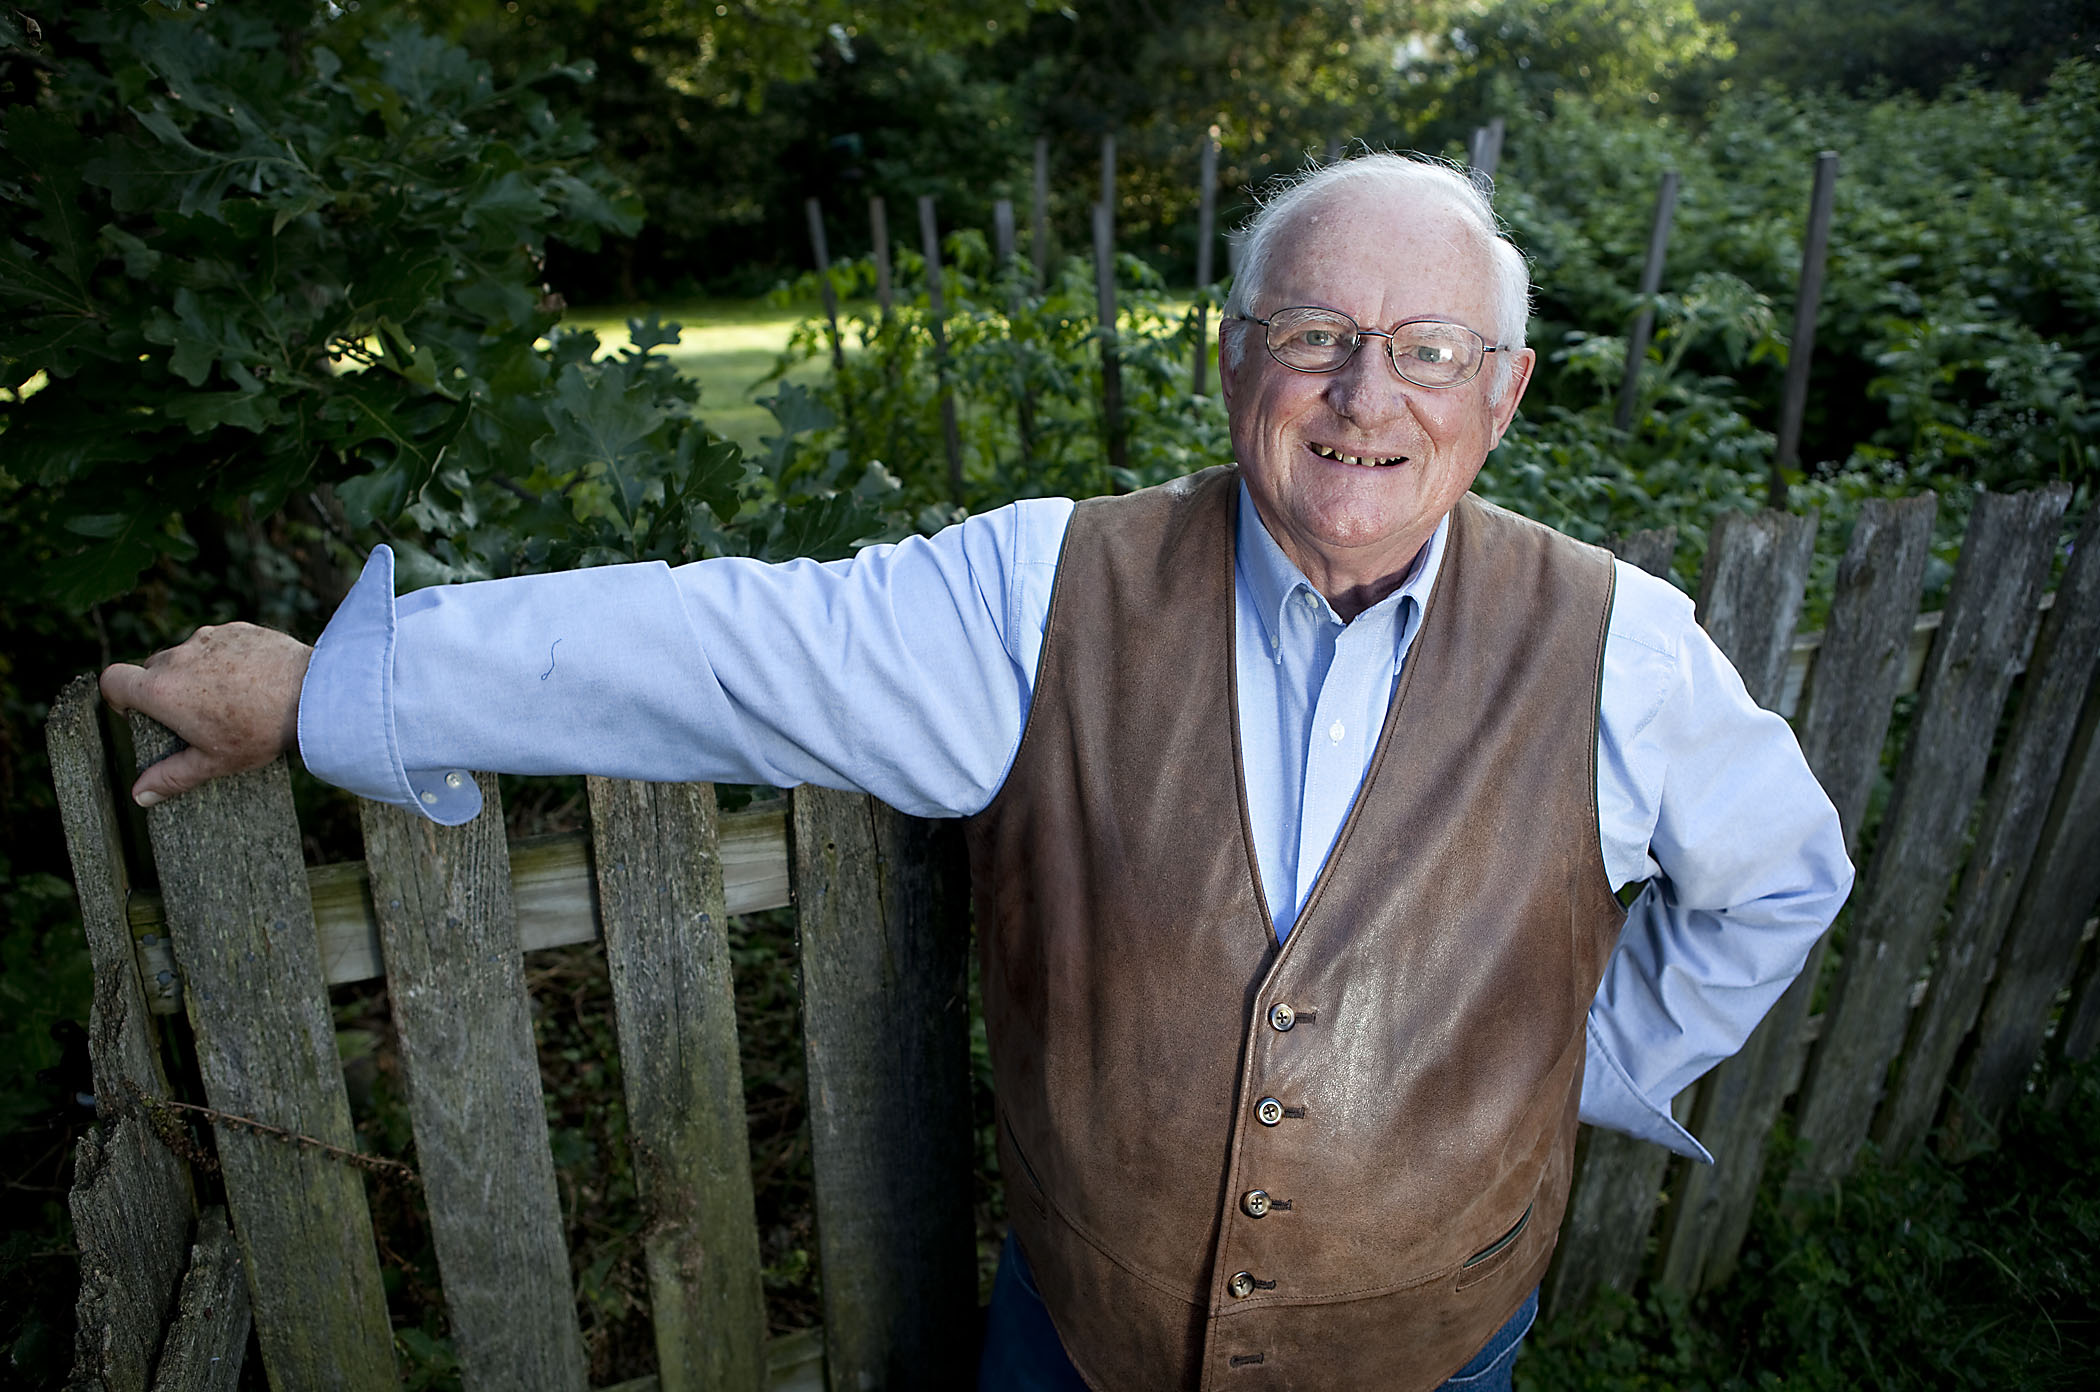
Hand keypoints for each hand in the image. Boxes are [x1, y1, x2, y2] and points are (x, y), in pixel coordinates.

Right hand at [100, 622, 313, 806]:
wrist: (312, 694)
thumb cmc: (259, 731)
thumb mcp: (213, 762)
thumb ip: (171, 777)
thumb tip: (139, 796)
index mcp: (161, 689)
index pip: (112, 680)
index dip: (118, 696)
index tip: (137, 712)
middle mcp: (178, 656)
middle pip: (152, 669)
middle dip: (163, 689)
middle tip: (193, 715)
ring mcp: (209, 637)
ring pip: (188, 654)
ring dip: (196, 672)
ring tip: (229, 699)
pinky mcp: (238, 628)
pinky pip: (220, 642)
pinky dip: (226, 658)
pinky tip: (252, 679)